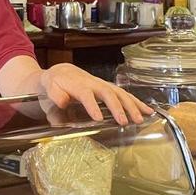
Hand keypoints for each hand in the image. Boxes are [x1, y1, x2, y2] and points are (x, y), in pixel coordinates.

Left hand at [38, 63, 152, 124]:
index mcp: (76, 84)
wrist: (60, 73)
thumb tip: (62, 101)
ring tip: (140, 119)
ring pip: (119, 92)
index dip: (92, 105)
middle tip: (124, 121)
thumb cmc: (53, 85)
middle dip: (117, 106)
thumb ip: (55, 96)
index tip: (98, 118)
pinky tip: (148, 111)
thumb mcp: (48, 89)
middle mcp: (92, 83)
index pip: (85, 93)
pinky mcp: (109, 88)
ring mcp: (102, 85)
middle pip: (107, 92)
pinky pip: (124, 94)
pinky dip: (137, 102)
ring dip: (131, 106)